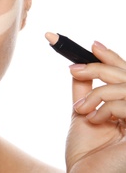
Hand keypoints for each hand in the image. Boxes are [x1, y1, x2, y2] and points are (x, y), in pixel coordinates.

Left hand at [66, 41, 125, 171]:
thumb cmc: (85, 150)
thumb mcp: (83, 113)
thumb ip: (85, 90)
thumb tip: (80, 68)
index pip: (125, 75)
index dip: (111, 57)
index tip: (92, 45)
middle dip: (99, 67)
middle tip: (74, 69)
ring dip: (97, 93)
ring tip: (80, 109)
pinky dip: (106, 108)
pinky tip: (93, 119)